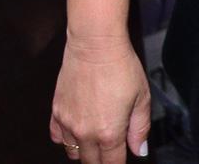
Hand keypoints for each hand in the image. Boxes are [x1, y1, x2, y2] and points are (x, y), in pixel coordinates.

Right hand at [49, 34, 149, 161]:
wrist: (94, 46)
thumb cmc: (121, 68)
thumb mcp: (142, 97)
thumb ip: (140, 128)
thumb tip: (139, 150)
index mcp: (109, 132)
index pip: (112, 163)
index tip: (120, 160)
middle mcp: (86, 133)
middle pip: (91, 161)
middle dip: (102, 160)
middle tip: (111, 152)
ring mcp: (68, 124)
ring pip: (73, 152)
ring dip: (85, 151)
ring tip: (96, 141)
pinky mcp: (56, 112)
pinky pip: (57, 137)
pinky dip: (66, 139)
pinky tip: (76, 131)